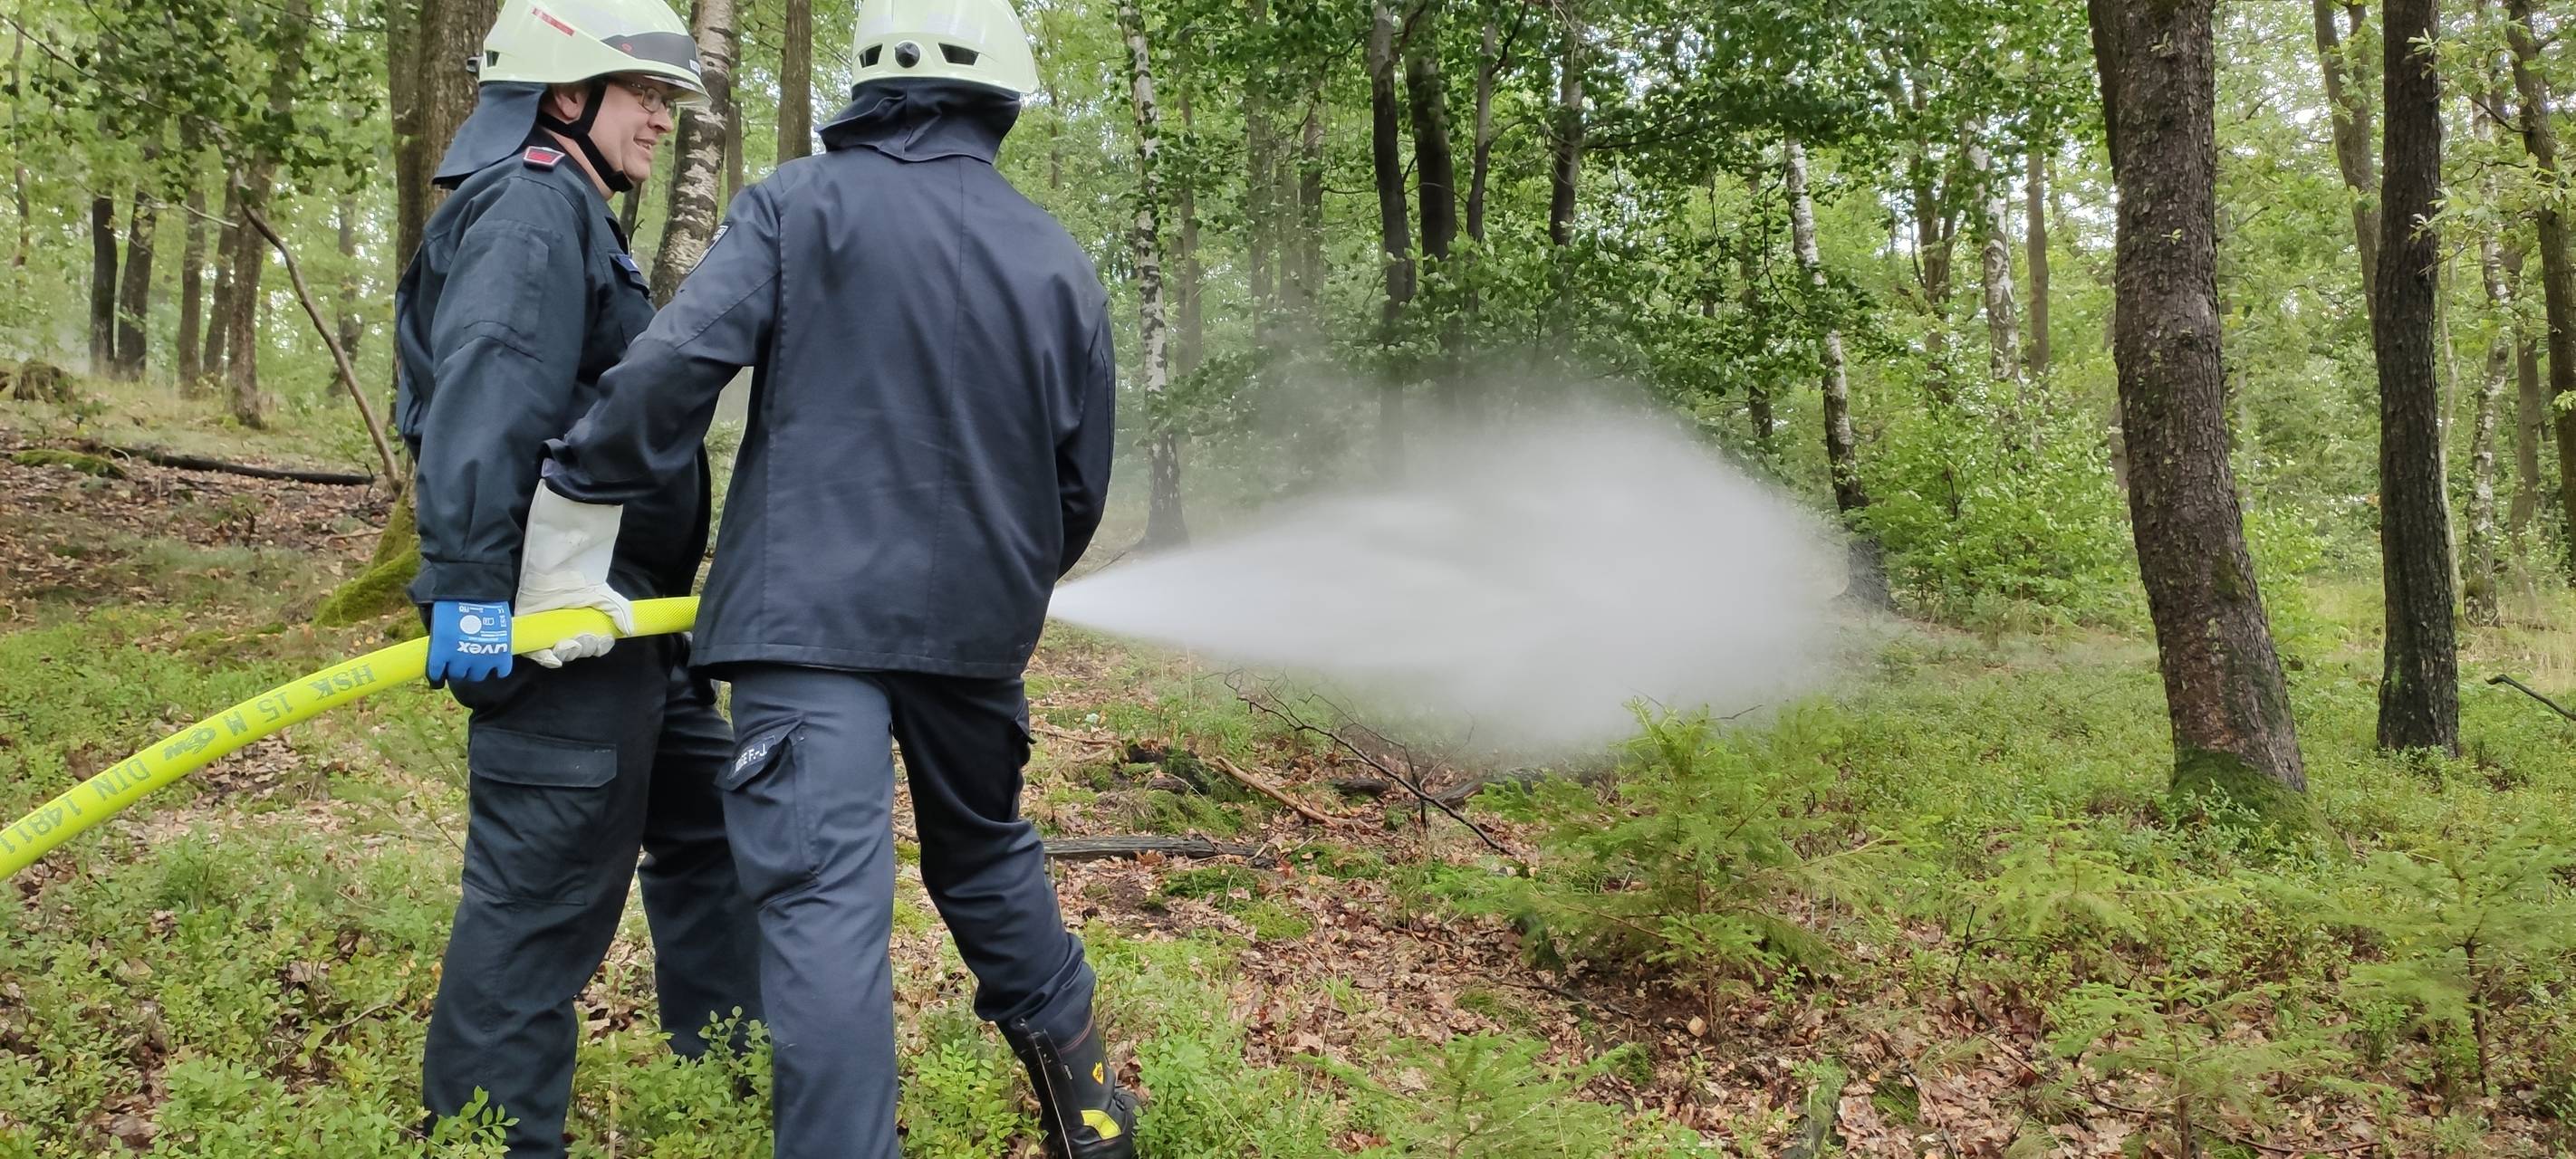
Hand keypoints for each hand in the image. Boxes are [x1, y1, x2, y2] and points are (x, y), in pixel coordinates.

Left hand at [425, 601, 513, 686]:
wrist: (477, 588)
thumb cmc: (453, 602)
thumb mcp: (437, 624)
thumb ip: (439, 643)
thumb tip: (441, 655)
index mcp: (441, 651)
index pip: (436, 675)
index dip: (437, 677)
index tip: (440, 676)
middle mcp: (460, 659)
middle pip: (458, 675)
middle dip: (458, 669)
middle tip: (460, 660)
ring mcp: (482, 658)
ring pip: (477, 676)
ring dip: (476, 669)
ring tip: (477, 659)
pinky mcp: (501, 654)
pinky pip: (501, 671)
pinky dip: (498, 670)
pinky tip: (495, 664)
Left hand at [516, 482, 631, 666]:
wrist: (553, 564)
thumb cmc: (576, 576)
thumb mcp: (602, 594)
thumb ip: (618, 611)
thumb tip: (629, 630)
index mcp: (584, 620)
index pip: (594, 643)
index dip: (597, 647)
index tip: (600, 640)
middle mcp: (566, 627)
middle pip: (578, 650)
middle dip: (583, 648)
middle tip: (583, 638)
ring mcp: (547, 628)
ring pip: (559, 653)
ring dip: (568, 653)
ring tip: (569, 642)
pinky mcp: (529, 628)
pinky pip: (536, 652)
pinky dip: (546, 659)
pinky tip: (553, 657)